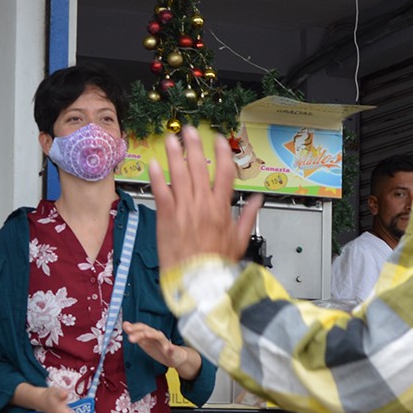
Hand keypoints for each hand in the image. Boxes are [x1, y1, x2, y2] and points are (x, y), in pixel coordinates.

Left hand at [124, 321, 200, 379]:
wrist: (175, 357)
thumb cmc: (158, 348)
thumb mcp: (145, 342)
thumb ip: (135, 334)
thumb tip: (125, 324)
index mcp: (150, 334)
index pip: (142, 327)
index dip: (134, 327)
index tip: (125, 327)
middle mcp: (157, 336)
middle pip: (148, 331)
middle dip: (139, 333)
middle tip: (130, 338)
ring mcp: (165, 343)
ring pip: (159, 337)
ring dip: (152, 335)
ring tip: (145, 335)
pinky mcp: (172, 351)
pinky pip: (172, 350)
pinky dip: (171, 349)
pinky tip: (169, 349)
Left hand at [147, 127, 262, 270]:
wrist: (198, 282)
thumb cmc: (217, 264)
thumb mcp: (239, 240)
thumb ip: (248, 216)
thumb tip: (258, 201)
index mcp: (221, 208)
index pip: (225, 173)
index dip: (223, 153)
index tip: (219, 140)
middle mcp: (203, 204)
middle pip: (199, 167)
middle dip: (194, 146)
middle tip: (189, 130)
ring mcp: (184, 209)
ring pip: (179, 175)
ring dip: (174, 154)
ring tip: (170, 139)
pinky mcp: (166, 217)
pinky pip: (161, 192)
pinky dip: (158, 177)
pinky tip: (154, 164)